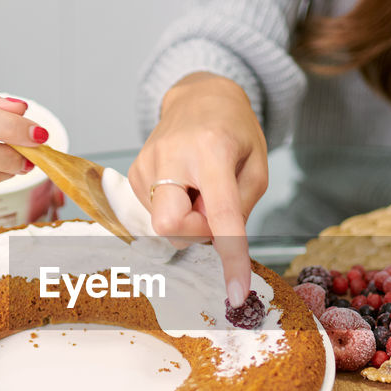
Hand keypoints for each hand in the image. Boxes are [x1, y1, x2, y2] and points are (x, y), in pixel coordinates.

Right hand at [129, 72, 268, 305]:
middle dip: (196, 233)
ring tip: (199, 185)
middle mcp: (170, 156)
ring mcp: (145, 165)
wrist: (199, 97)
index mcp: (211, 151)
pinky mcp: (133, 174)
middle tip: (212, 208)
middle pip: (172, 227)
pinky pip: (157, 214)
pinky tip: (184, 184)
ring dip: (189, 217)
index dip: (231, 257)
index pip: (220, 216)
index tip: (236, 293)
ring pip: (166, 225)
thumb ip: (241, 207)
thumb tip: (217, 242)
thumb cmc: (234, 130)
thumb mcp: (257, 165)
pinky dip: (176, 209)